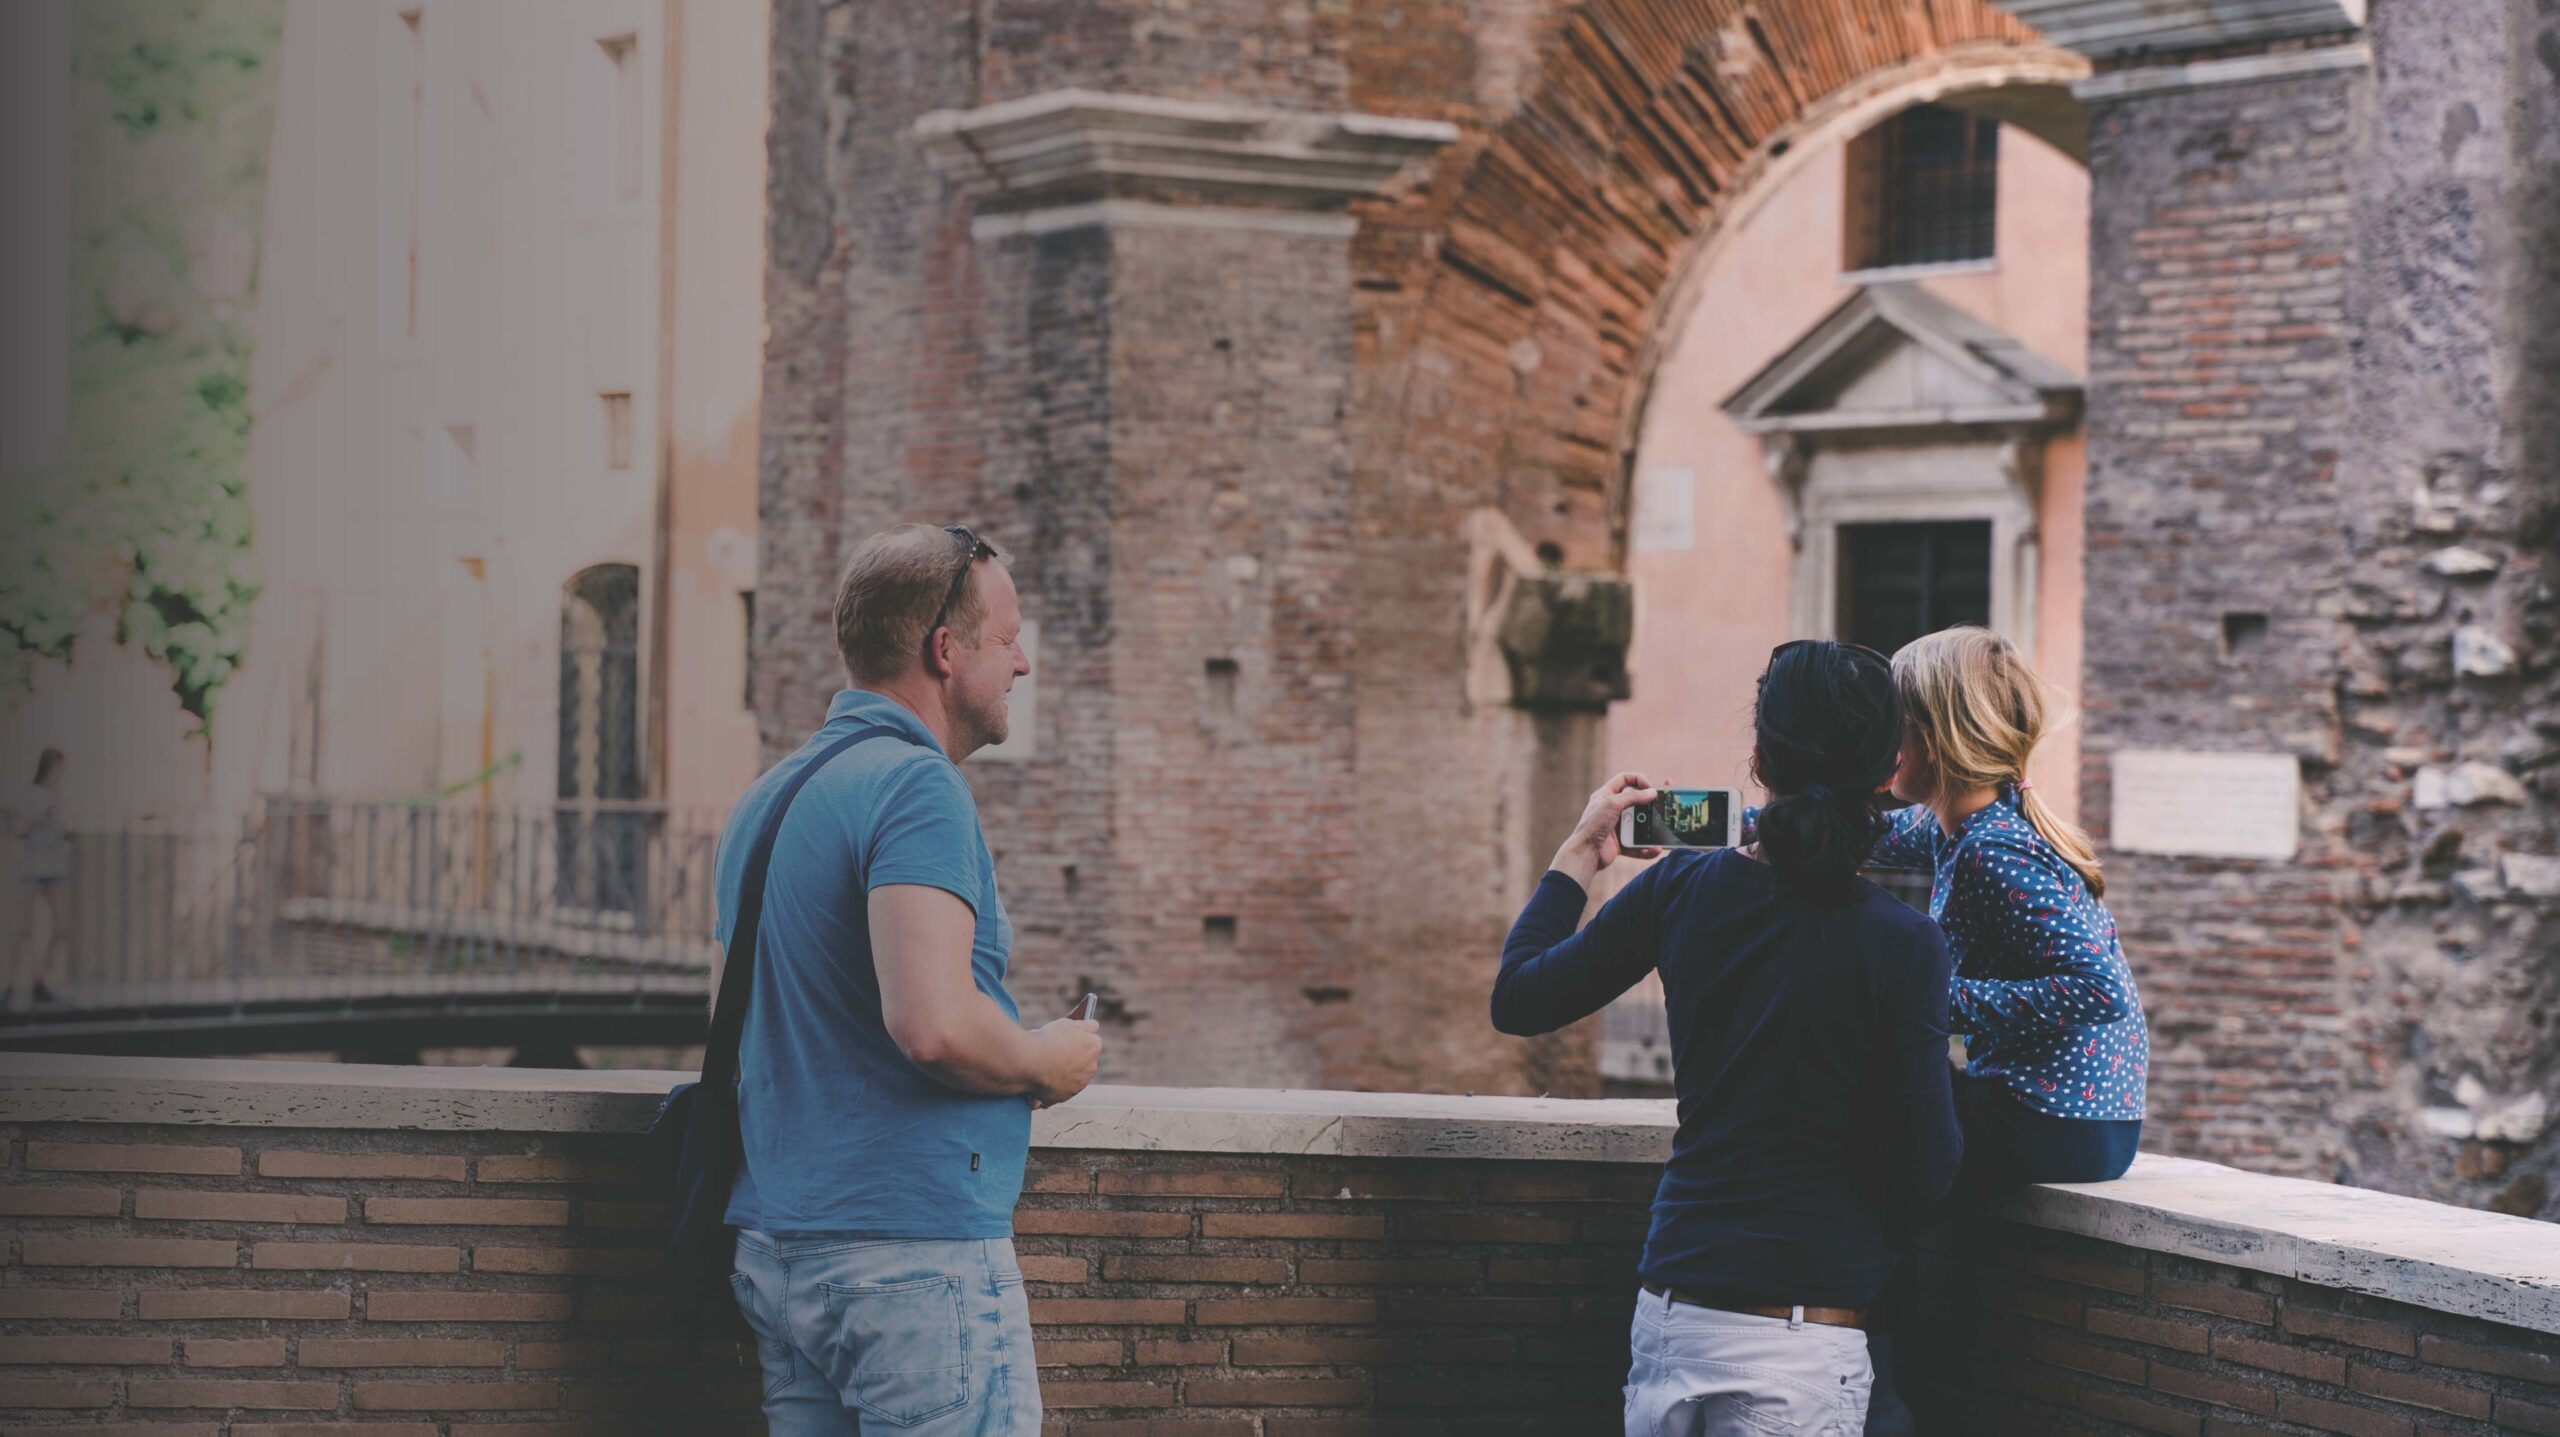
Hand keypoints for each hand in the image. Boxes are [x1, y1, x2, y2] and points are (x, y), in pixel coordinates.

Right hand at [1027, 1017, 1101, 1107]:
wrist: (1030, 1062)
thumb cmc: (1048, 1040)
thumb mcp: (1067, 1023)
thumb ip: (1085, 1026)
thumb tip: (1094, 1026)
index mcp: (1094, 1047)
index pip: (1091, 1041)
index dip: (1077, 1038)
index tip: (1065, 1038)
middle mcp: (1091, 1068)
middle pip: (1083, 1061)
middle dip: (1071, 1057)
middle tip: (1053, 1051)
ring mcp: (1078, 1085)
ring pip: (1071, 1077)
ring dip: (1062, 1073)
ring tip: (1044, 1065)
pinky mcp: (1064, 1097)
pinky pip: (1057, 1090)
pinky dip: (1050, 1087)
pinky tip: (1039, 1078)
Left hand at [1549, 771, 1663, 886]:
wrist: (1585, 853)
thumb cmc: (1593, 825)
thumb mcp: (1612, 804)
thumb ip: (1633, 796)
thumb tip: (1652, 792)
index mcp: (1605, 795)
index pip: (1624, 779)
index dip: (1638, 779)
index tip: (1650, 787)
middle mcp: (1611, 809)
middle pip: (1635, 801)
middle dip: (1650, 803)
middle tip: (1664, 802)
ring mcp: (1616, 826)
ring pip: (1639, 823)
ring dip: (1650, 826)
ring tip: (1661, 827)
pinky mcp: (1620, 842)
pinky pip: (1637, 843)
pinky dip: (1646, 847)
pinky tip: (1654, 849)